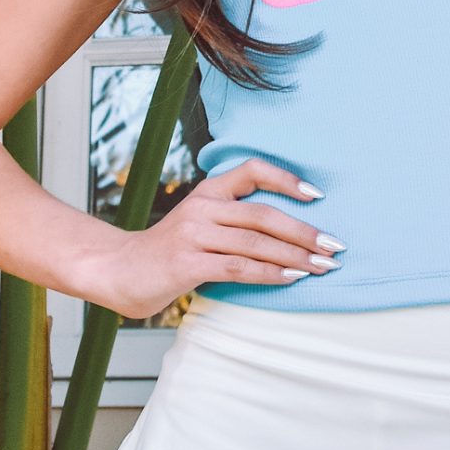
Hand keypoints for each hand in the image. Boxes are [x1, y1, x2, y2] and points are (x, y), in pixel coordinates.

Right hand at [74, 157, 344, 318]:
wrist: (115, 270)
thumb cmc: (166, 252)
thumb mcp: (199, 224)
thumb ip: (232, 222)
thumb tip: (287, 235)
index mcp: (208, 192)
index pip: (252, 170)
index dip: (287, 179)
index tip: (317, 196)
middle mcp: (202, 207)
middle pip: (263, 213)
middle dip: (304, 231)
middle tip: (334, 246)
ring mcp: (193, 235)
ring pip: (255, 241)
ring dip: (295, 256)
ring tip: (322, 267)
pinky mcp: (187, 263)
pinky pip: (238, 267)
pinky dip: (270, 273)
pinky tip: (291, 278)